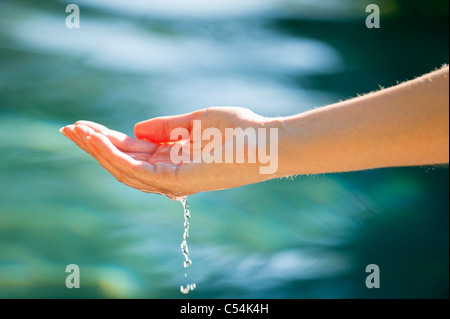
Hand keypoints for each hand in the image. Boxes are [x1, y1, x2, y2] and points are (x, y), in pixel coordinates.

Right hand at [60, 107, 271, 197]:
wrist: (268, 141)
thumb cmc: (240, 129)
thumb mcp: (196, 121)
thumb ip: (166, 126)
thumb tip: (135, 128)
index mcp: (174, 158)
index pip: (134, 150)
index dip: (108, 139)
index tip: (85, 125)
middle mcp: (170, 172)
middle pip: (124, 162)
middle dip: (96, 146)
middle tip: (69, 129)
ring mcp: (174, 179)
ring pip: (127, 169)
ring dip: (100, 151)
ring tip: (77, 132)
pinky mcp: (180, 181)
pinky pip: (142, 171)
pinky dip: (118, 158)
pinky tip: (100, 142)